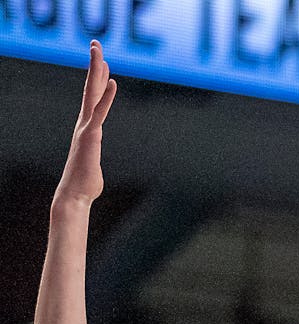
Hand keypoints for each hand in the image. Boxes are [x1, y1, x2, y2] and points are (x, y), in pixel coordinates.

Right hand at [55, 41, 117, 207]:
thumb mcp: (94, 162)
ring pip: (92, 94)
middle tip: (96, 44)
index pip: (93, 97)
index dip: (97, 78)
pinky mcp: (90, 136)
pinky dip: (107, 97)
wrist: (76, 195)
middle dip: (94, 65)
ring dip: (97, 73)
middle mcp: (84, 123)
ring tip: (100, 53)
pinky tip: (113, 82)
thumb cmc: (86, 183)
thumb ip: (95, 154)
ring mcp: (86, 128)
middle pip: (90, 88)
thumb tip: (93, 159)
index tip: (102, 61)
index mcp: (87, 127)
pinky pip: (99, 112)